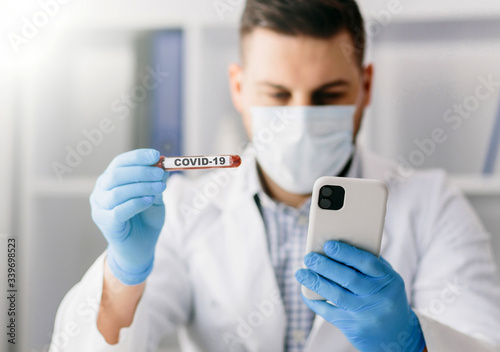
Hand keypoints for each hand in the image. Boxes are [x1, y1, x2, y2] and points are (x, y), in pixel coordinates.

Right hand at [90, 149, 167, 284]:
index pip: (120, 162)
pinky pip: (119, 210)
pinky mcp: (106, 223)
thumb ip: (155, 184)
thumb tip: (161, 169)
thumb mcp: (155, 197)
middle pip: (117, 175)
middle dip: (142, 171)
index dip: (138, 157)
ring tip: (160, 188)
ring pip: (118, 191)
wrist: (140, 247)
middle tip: (160, 173)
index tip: (156, 156)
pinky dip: (136, 203)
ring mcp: (100, 207)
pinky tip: (149, 200)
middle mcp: (101, 191)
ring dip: (142, 187)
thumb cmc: (145, 219)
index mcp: (111, 180)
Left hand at [295, 241, 425, 351]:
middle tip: (309, 258)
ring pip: (336, 295)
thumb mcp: (387, 278)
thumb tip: (340, 244)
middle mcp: (379, 297)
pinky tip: (306, 292)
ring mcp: (366, 314)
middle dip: (325, 266)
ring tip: (300, 272)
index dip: (346, 253)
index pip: (367, 262)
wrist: (398, 335)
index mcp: (388, 280)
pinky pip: (330, 313)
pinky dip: (315, 302)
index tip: (328, 245)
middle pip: (348, 278)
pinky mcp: (354, 327)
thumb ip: (369, 262)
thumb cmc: (386, 296)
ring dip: (315, 282)